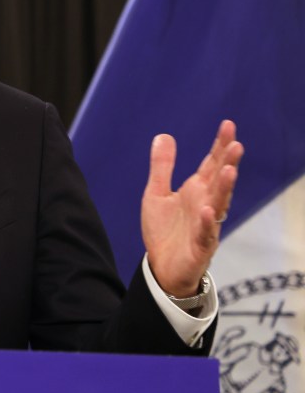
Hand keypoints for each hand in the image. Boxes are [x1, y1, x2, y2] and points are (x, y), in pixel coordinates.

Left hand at [142, 120, 243, 296]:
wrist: (161, 267)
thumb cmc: (164, 230)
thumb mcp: (156, 193)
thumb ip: (162, 167)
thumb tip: (163, 136)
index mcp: (196, 190)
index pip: (211, 164)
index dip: (220, 146)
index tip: (228, 125)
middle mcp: (205, 204)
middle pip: (219, 180)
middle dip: (228, 163)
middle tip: (236, 144)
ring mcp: (206, 225)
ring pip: (219, 205)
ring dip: (224, 189)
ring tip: (229, 170)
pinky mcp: (201, 246)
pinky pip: (206, 233)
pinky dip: (207, 222)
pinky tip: (208, 210)